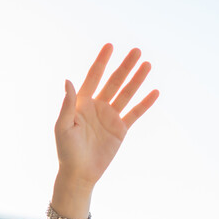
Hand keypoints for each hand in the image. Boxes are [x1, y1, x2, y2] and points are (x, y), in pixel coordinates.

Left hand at [54, 43, 158, 188]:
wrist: (79, 172)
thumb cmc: (66, 150)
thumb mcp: (64, 126)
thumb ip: (68, 104)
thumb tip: (68, 81)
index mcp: (82, 104)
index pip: (93, 78)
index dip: (101, 62)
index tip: (110, 46)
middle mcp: (97, 107)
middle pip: (114, 82)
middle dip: (125, 67)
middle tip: (136, 51)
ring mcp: (110, 117)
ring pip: (126, 94)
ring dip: (136, 80)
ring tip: (147, 65)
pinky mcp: (120, 129)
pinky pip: (135, 113)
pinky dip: (145, 103)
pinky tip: (154, 92)